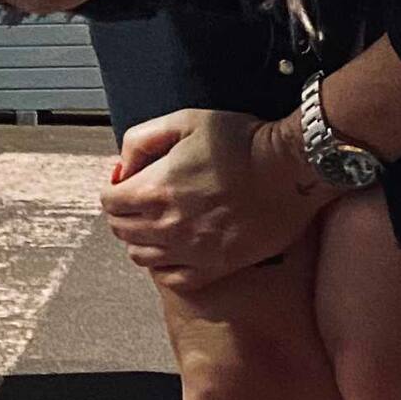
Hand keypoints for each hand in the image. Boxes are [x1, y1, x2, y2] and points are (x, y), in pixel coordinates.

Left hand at [99, 107, 331, 294]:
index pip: (109, 201)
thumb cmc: (241, 141)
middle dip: (123, 213)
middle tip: (142, 200)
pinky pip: (173, 278)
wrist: (291, 168)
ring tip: (157, 224)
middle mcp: (167, 225)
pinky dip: (164, 266)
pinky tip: (174, 250)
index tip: (130, 180)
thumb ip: (142, 140)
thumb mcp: (185, 120)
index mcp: (155, 189)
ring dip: (140, 239)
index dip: (114, 188)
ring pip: (141, 257)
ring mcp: (191, 251)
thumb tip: (123, 167)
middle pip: (121, 230)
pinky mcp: (216, 267)